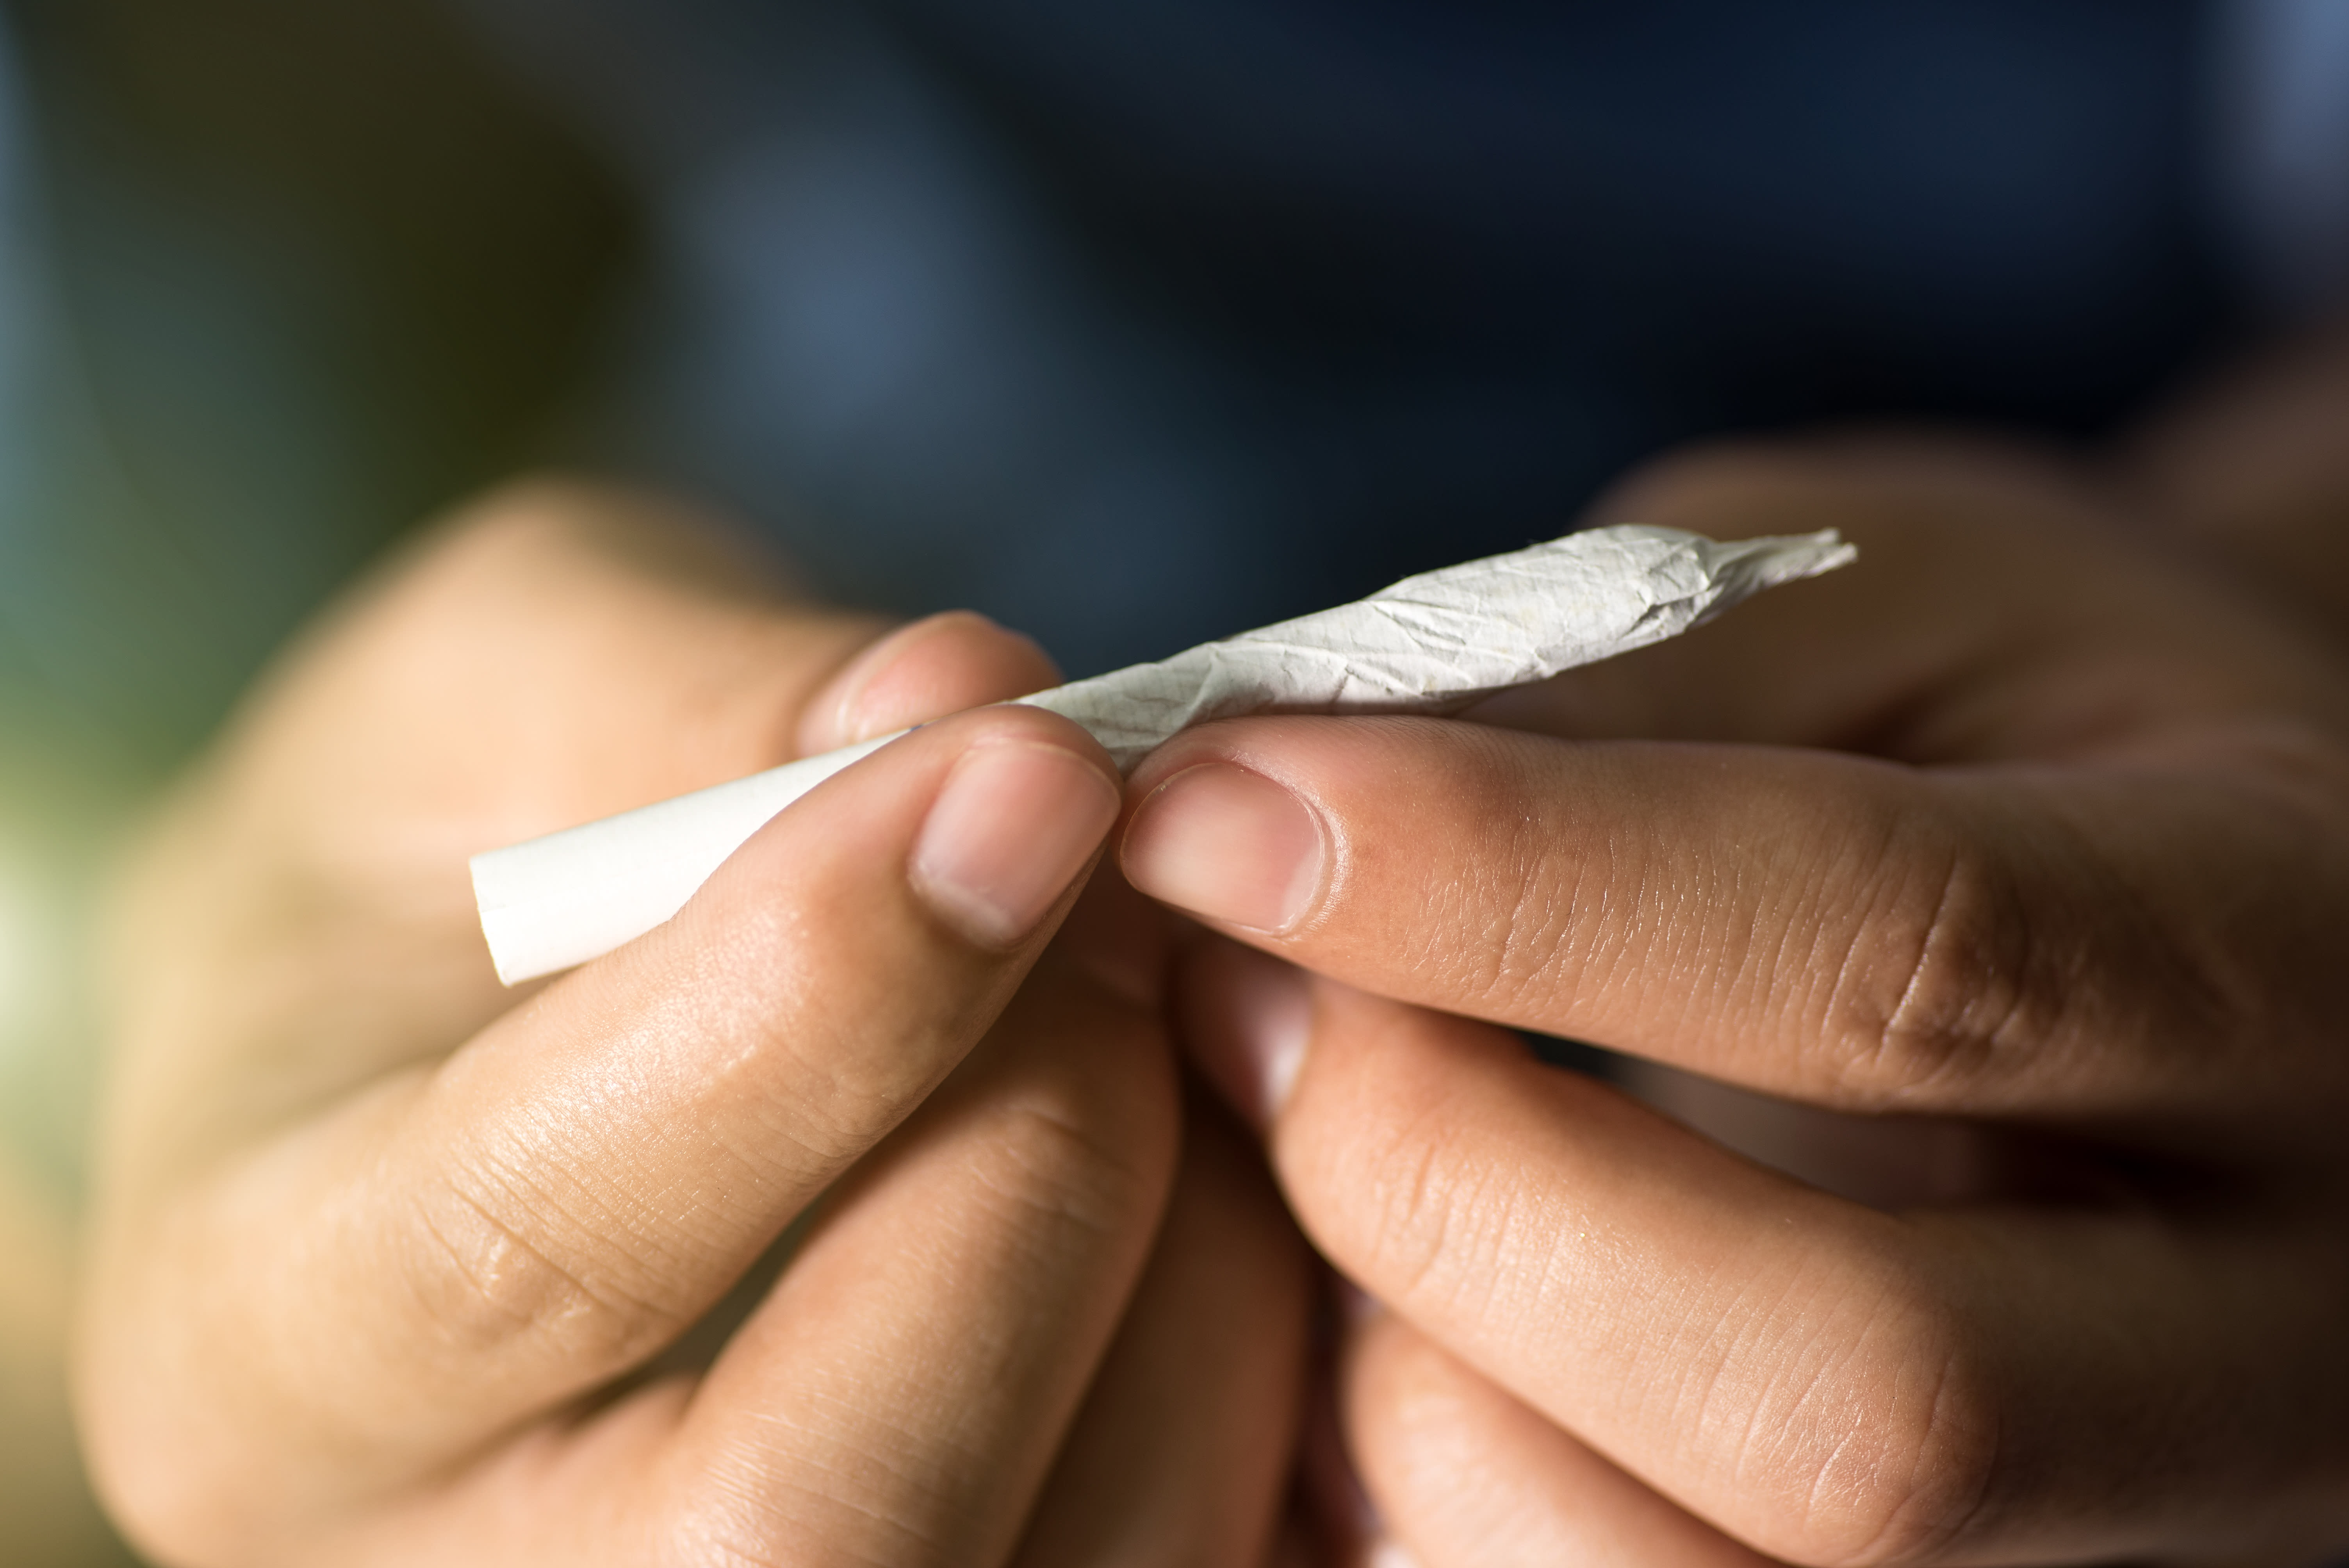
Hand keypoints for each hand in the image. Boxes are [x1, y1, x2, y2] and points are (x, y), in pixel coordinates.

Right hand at [77, 481, 1310, 1566]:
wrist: (457, 1040)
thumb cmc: (454, 849)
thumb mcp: (497, 694)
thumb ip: (704, 701)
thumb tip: (966, 705)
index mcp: (256, 1340)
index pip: (532, 1248)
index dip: (825, 999)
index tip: (1033, 771)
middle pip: (808, 1521)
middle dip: (1036, 1166)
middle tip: (1117, 916)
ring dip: (1198, 1258)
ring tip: (1176, 1024)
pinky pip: (1183, 1547)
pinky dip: (1274, 1351)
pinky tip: (1226, 1157)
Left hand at [1130, 440, 2348, 1563]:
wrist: (2209, 917)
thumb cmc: (2036, 711)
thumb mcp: (1901, 596)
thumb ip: (1639, 685)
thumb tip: (1290, 800)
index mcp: (2299, 955)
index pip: (1913, 966)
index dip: (1512, 888)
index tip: (1214, 804)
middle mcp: (2277, 1325)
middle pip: (1857, 1398)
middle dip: (1449, 1187)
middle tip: (1231, 993)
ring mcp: (2134, 1527)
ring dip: (1406, 1370)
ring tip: (1286, 1135)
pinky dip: (1425, 1485)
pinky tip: (1362, 1296)